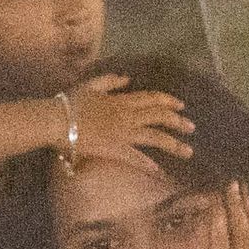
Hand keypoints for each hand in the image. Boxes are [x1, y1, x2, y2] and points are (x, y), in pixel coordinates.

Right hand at [62, 74, 192, 171]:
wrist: (56, 120)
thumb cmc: (70, 102)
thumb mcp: (90, 84)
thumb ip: (110, 80)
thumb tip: (127, 78)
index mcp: (121, 101)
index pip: (151, 99)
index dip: (168, 101)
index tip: (181, 106)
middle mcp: (126, 116)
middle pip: (159, 118)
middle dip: (178, 122)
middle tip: (191, 128)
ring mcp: (122, 134)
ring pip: (154, 138)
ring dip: (173, 144)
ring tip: (188, 151)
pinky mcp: (114, 150)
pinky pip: (135, 158)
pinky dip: (147, 164)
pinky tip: (159, 171)